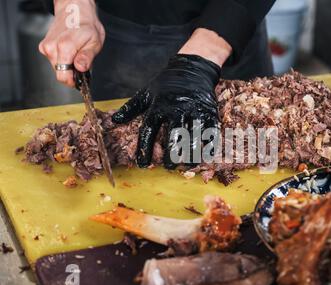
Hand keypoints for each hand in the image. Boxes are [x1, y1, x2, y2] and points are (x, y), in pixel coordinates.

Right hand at [38, 0, 104, 86]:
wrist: (75, 10)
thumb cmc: (87, 25)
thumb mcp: (95, 42)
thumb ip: (87, 57)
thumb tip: (80, 68)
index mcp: (65, 47)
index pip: (64, 76)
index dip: (74, 81)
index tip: (81, 79)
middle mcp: (52, 48)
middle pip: (60, 74)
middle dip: (72, 73)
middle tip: (82, 62)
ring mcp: (46, 47)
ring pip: (57, 68)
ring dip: (68, 65)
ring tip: (77, 53)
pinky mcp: (44, 47)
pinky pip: (54, 61)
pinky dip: (63, 60)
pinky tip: (70, 51)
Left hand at [112, 54, 220, 168]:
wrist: (192, 68)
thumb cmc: (166, 83)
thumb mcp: (147, 93)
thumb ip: (131, 108)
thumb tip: (114, 121)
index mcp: (158, 105)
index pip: (149, 130)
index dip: (144, 149)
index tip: (142, 164)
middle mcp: (176, 108)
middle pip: (173, 136)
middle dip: (171, 154)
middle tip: (168, 166)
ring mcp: (194, 110)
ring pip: (193, 136)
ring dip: (190, 153)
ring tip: (186, 165)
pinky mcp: (209, 111)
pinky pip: (211, 130)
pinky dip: (209, 144)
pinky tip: (206, 155)